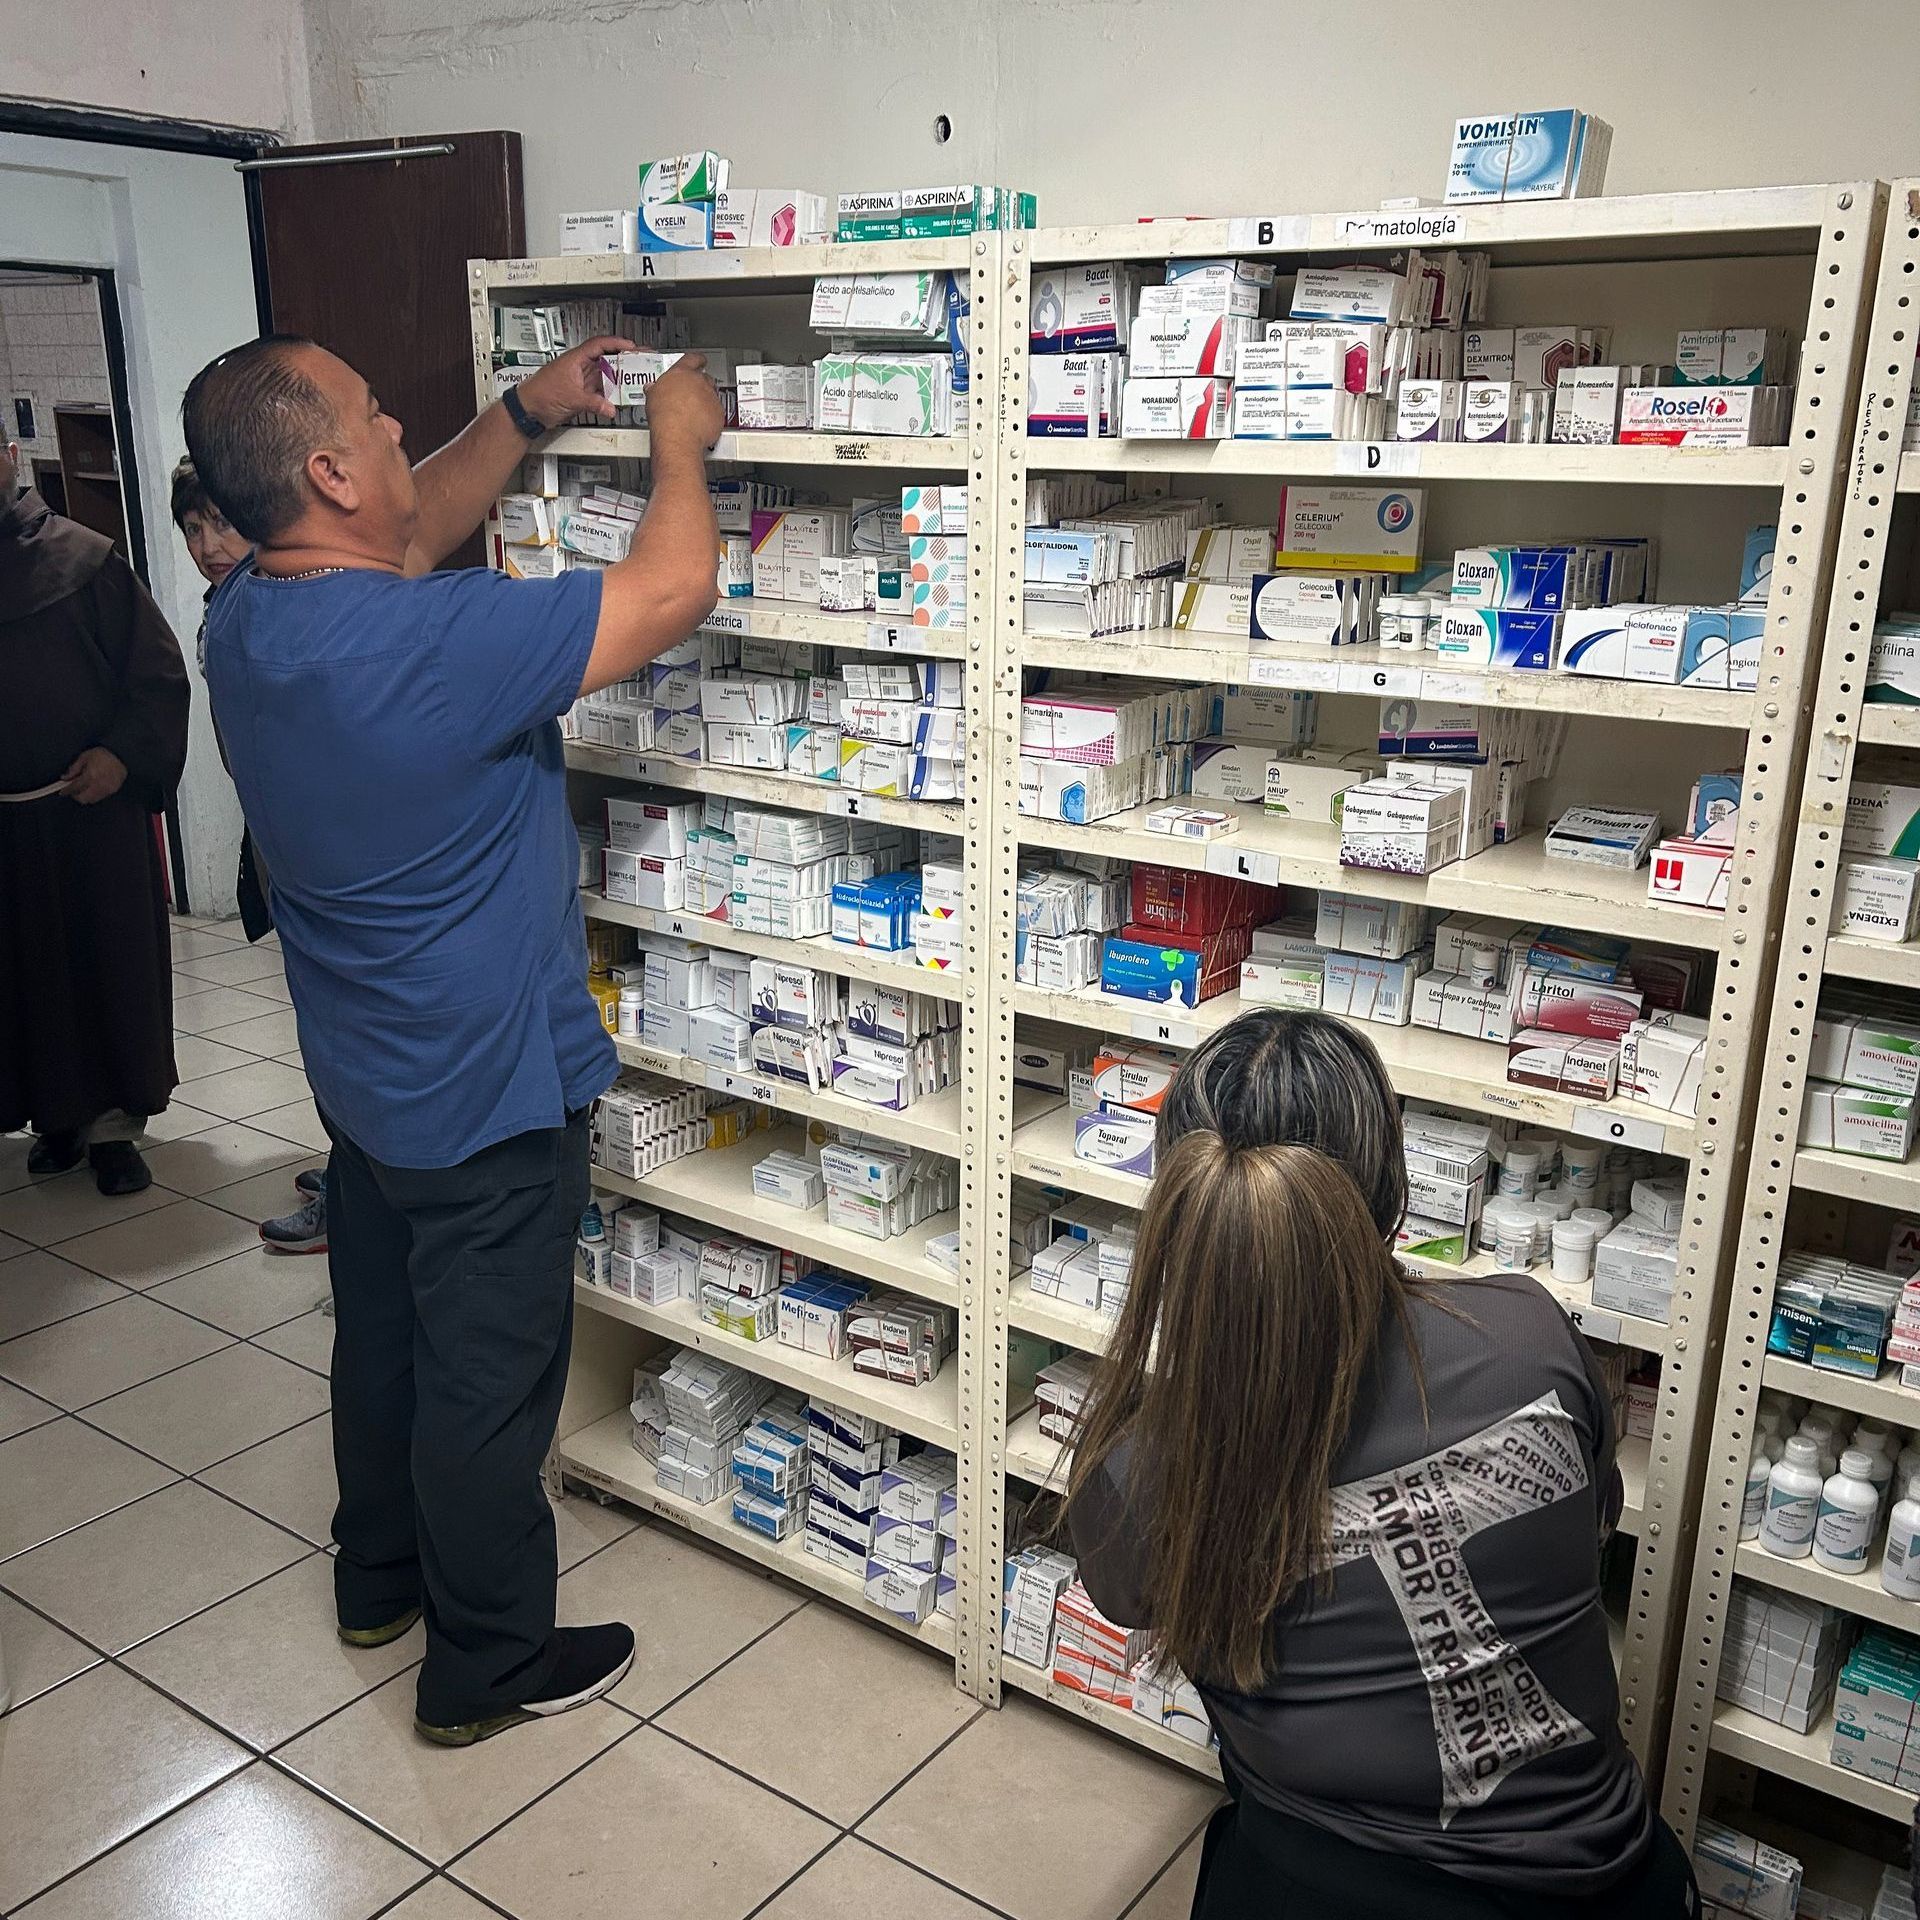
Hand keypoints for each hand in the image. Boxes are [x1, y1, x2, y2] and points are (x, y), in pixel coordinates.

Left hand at [63, 746, 127, 804]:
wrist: (122, 755)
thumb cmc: (104, 754)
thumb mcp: (85, 757)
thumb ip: (74, 768)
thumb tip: (65, 777)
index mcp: (90, 776)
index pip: (74, 788)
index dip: (66, 790)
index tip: (62, 791)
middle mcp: (99, 785)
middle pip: (83, 798)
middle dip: (76, 795)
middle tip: (73, 789)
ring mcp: (107, 789)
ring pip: (91, 799)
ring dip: (85, 795)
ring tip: (84, 787)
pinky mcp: (113, 790)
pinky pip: (100, 796)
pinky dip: (94, 793)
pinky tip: (93, 786)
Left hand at [516, 334, 634, 428]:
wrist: (527, 411)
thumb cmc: (540, 395)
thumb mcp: (571, 397)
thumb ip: (593, 403)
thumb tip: (610, 408)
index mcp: (575, 360)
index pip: (599, 344)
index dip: (616, 343)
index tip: (631, 346)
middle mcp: (579, 368)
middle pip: (605, 359)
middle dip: (623, 359)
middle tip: (639, 360)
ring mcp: (580, 381)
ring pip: (604, 376)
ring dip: (618, 377)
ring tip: (634, 378)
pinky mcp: (579, 394)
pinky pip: (599, 392)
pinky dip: (609, 395)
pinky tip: (619, 397)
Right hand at [644, 354, 724, 452]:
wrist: (677, 435)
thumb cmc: (664, 416)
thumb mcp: (653, 396)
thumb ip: (656, 388)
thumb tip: (652, 388)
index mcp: (682, 373)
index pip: (693, 358)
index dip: (697, 360)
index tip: (699, 361)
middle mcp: (699, 382)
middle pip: (705, 378)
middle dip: (700, 385)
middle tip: (691, 394)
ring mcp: (711, 397)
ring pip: (712, 395)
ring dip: (705, 401)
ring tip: (694, 412)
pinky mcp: (719, 413)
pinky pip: (716, 412)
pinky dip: (711, 416)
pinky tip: (700, 423)